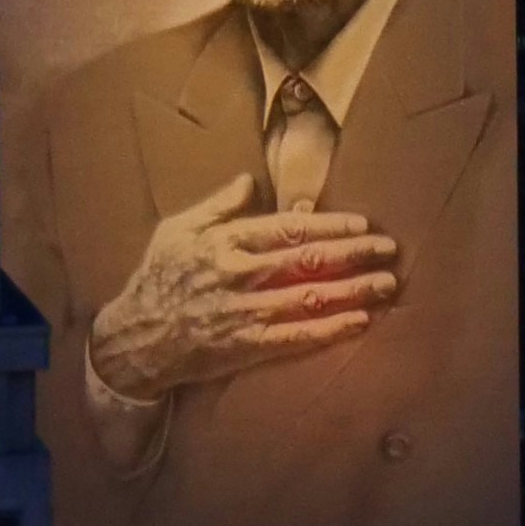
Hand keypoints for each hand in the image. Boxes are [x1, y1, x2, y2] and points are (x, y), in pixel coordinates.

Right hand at [87, 171, 401, 405]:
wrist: (135, 339)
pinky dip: (330, 329)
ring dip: (353, 290)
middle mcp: (239, 274)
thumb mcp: (177, 229)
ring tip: (386, 283)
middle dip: (354, 254)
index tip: (363, 225)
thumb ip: (217, 205)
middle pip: (308, 260)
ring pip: (310, 297)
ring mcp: (244, 312)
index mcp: (226, 241)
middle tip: (389, 249)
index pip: (288, 228)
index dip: (330, 225)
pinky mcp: (246, 346)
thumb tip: (249, 179)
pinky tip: (359, 321)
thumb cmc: (157, 279)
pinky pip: (296, 337)